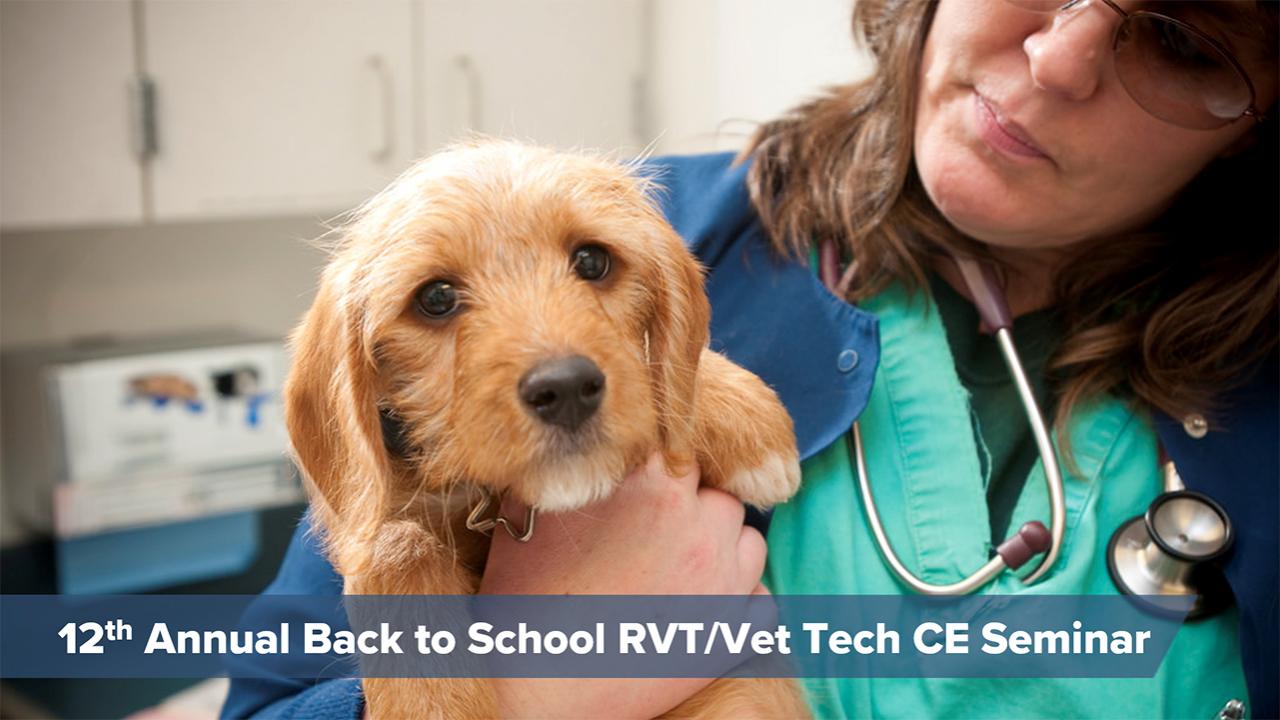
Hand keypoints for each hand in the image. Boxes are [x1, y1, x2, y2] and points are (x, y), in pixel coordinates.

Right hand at [480, 452, 769, 717]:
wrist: (539, 688)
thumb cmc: (525, 601)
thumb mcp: (531, 515)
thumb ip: (571, 470)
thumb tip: (578, 447)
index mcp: (654, 488)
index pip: (682, 449)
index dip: (661, 467)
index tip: (645, 483)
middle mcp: (701, 527)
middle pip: (717, 495)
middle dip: (691, 508)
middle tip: (654, 534)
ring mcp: (726, 582)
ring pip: (748, 540)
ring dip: (721, 547)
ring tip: (679, 569)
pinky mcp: (736, 634)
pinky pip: (762, 600)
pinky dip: (739, 601)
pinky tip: (701, 607)